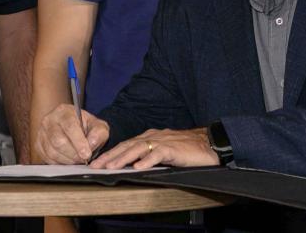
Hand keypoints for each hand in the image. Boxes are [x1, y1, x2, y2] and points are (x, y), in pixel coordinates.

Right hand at [35, 104, 108, 163]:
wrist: (74, 128)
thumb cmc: (86, 126)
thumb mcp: (98, 126)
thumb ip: (99, 133)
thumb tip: (91, 144)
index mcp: (64, 111)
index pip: (69, 126)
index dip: (78, 142)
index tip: (87, 154)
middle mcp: (49, 120)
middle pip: (58, 141)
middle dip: (73, 154)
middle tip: (83, 159)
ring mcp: (41, 133)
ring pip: (52, 152)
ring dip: (67, 160)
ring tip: (77, 159)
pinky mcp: (38, 145)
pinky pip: (47, 158)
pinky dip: (60, 162)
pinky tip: (68, 159)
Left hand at [90, 127, 217, 169]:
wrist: (209, 143)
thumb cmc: (188, 149)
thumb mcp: (164, 151)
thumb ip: (149, 154)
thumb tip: (133, 165)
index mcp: (150, 137)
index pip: (126, 144)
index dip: (111, 153)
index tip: (97, 163)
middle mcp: (153, 137)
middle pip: (127, 145)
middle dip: (110, 156)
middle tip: (96, 166)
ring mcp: (163, 141)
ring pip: (138, 149)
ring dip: (123, 159)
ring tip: (111, 167)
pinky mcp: (173, 149)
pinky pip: (157, 154)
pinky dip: (147, 161)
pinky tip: (138, 168)